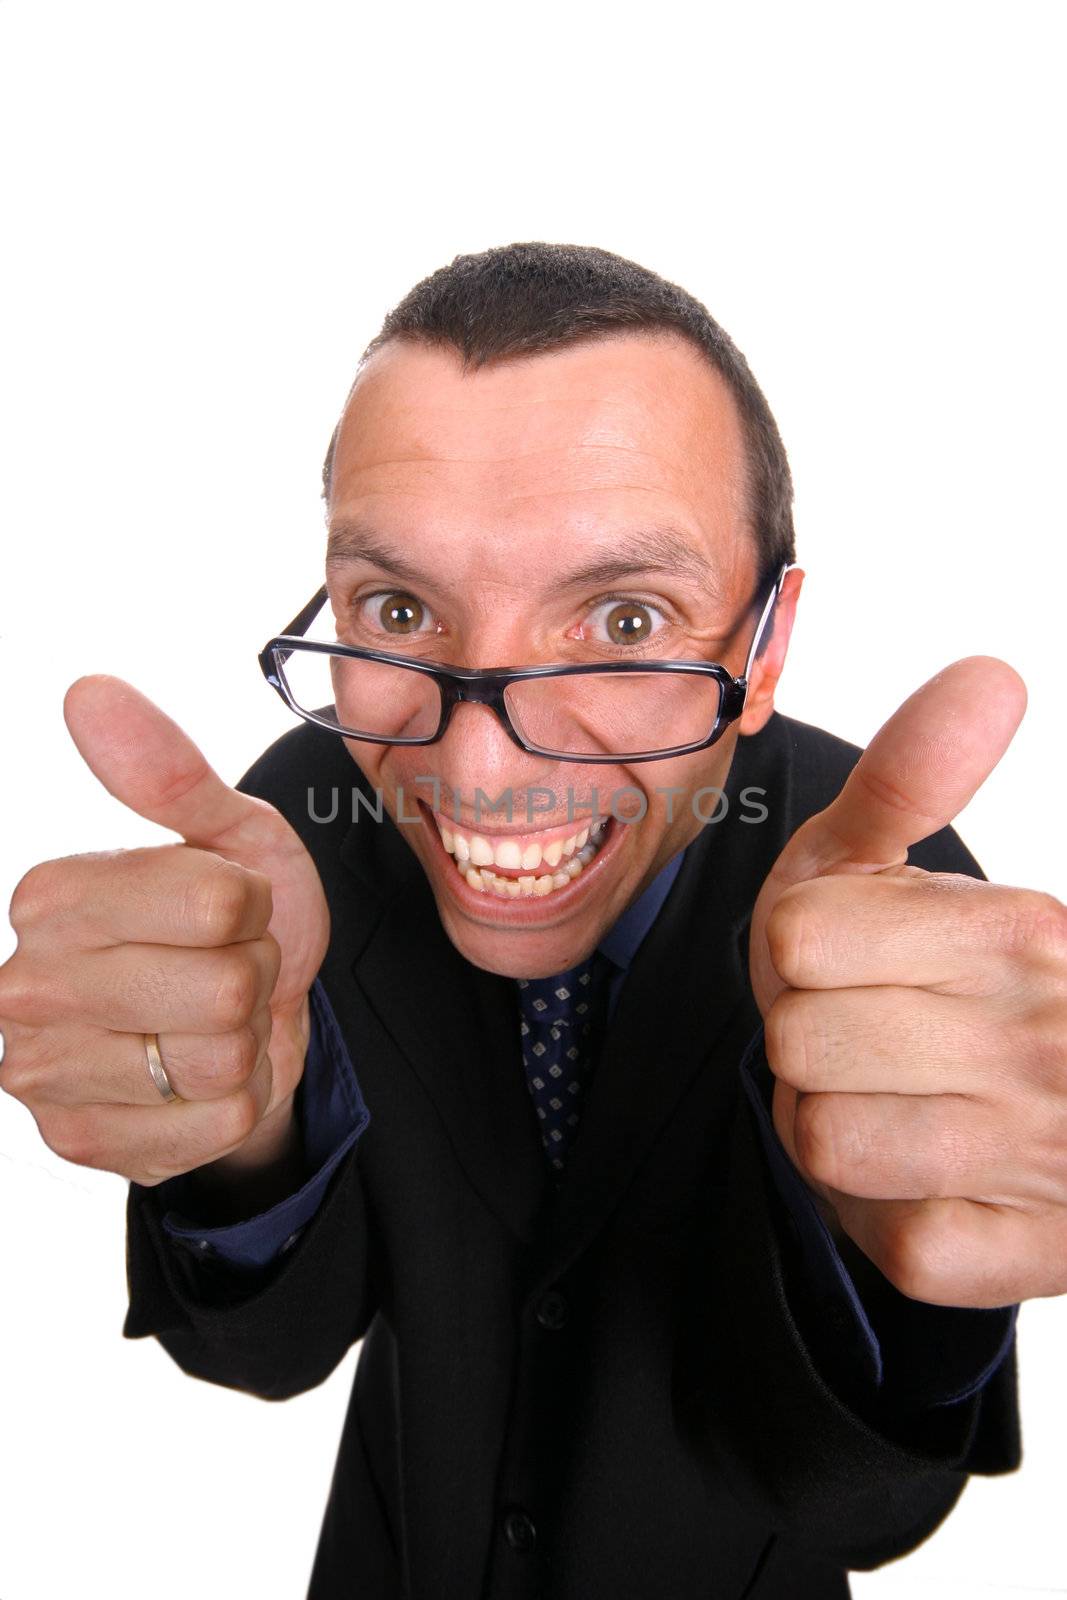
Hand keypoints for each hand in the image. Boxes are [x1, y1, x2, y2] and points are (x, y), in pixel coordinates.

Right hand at [0, 677, 328, 1185]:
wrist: (244, 1023)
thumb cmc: (232, 921)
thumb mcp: (226, 837)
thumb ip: (169, 773)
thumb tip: (89, 690)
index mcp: (50, 896)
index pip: (216, 902)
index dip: (247, 907)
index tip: (222, 910)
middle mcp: (25, 987)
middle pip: (223, 987)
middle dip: (249, 977)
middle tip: (218, 971)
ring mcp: (45, 1076)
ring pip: (222, 1059)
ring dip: (242, 1042)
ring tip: (208, 1022)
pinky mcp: (84, 1145)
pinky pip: (223, 1123)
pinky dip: (236, 1102)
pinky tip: (199, 1080)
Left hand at [748, 656, 1066, 1308]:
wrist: (1046, 1120)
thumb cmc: (926, 971)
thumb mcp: (895, 860)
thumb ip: (916, 772)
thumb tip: (992, 674)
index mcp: (1020, 929)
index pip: (795, 940)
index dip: (795, 956)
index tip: (845, 963)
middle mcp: (1047, 1037)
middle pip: (796, 1040)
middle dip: (807, 1039)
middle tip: (868, 1037)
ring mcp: (1043, 1150)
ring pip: (823, 1140)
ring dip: (833, 1127)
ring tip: (891, 1102)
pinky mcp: (1027, 1251)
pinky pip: (888, 1240)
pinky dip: (885, 1214)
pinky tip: (928, 1176)